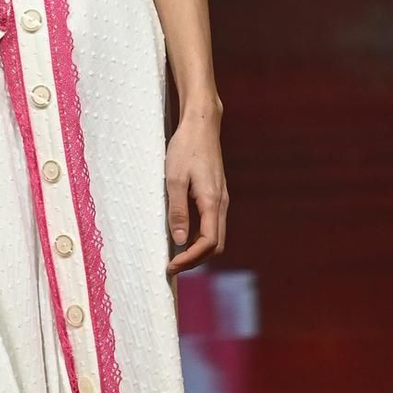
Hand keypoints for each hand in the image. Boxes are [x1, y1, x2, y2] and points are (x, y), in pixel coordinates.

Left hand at [165, 115, 227, 274]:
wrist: (201, 126)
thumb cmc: (185, 148)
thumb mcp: (174, 179)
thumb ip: (177, 210)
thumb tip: (179, 240)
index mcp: (212, 202)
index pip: (208, 242)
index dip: (190, 259)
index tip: (171, 266)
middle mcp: (221, 204)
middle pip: (216, 245)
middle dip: (196, 260)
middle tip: (172, 266)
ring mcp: (221, 200)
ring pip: (216, 236)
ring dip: (198, 251)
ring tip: (176, 256)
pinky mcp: (216, 196)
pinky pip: (213, 225)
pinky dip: (200, 238)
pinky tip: (183, 237)